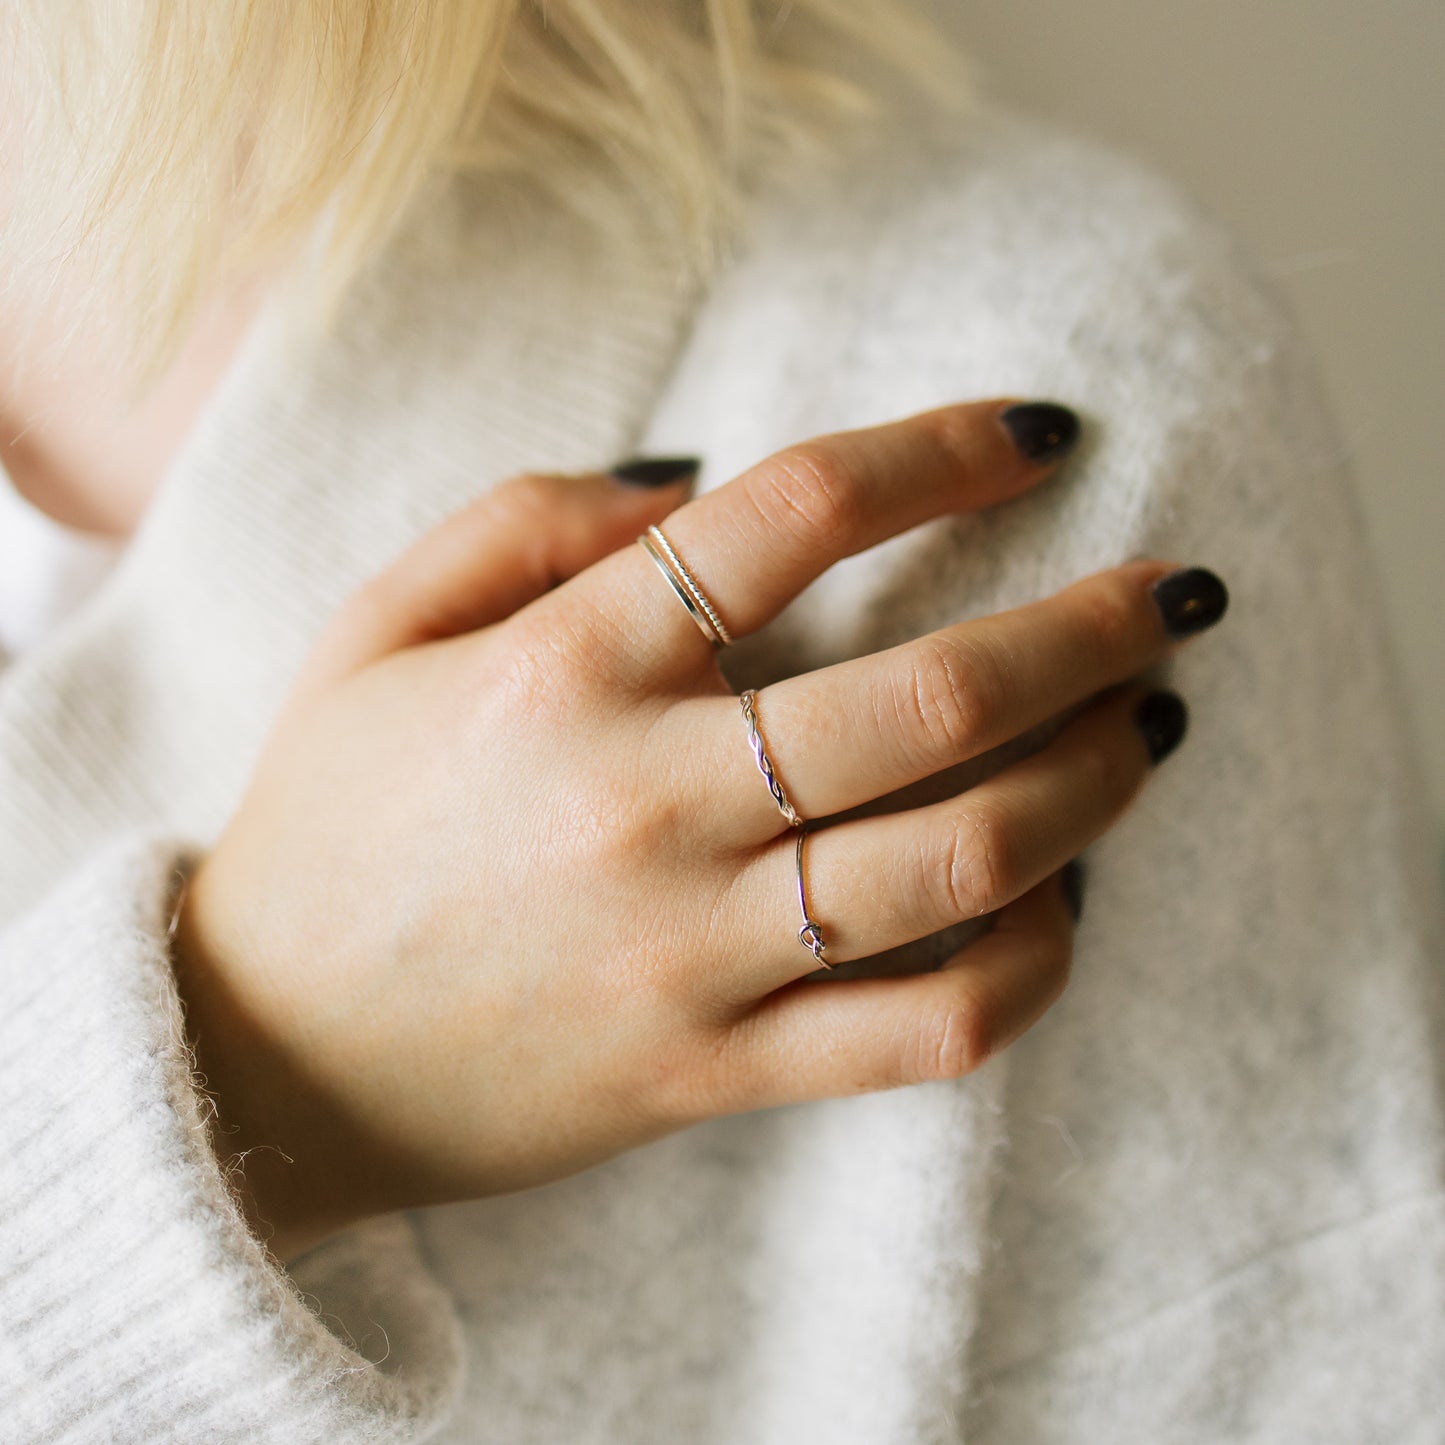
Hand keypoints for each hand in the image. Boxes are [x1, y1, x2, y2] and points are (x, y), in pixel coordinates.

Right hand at [173, 398, 1226, 1260]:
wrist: (266, 1060)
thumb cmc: (329, 826)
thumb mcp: (376, 631)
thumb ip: (527, 521)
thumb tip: (696, 478)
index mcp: (560, 672)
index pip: (795, 517)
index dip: (941, 451)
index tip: (1039, 434)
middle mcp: (646, 805)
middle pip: (929, 695)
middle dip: (1089, 625)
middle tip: (1173, 591)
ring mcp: (692, 952)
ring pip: (959, 861)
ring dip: (1092, 781)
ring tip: (1151, 728)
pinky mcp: (715, 1071)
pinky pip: (923, 1031)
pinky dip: (1029, 969)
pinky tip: (1061, 906)